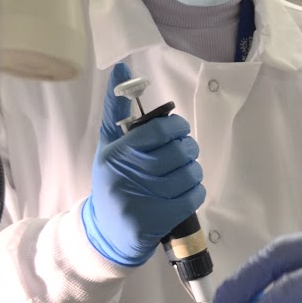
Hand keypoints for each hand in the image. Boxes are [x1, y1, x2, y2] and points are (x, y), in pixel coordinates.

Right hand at [80, 62, 205, 265]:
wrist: (105, 234)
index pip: (159, 130)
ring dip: (194, 171)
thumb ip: (117, 110)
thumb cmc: (112, 182)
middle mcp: (125, 175)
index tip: (179, 131)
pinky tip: (185, 191)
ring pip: (189, 174)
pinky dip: (196, 191)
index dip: (178, 127)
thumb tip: (121, 68)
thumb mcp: (108, 146)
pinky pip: (193, 197)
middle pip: (179, 152)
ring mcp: (141, 201)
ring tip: (184, 172)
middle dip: (189, 149)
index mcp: (115, 153)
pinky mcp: (156, 221)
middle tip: (185, 152)